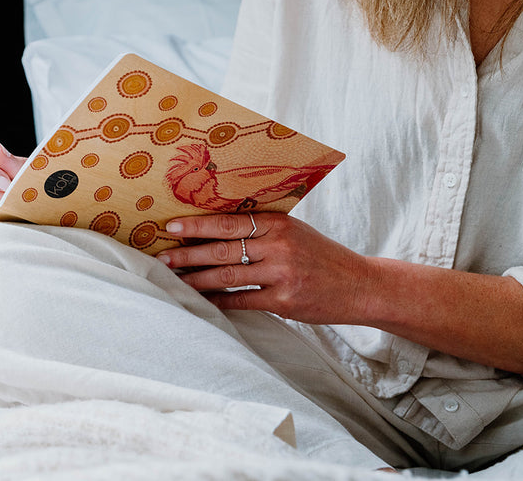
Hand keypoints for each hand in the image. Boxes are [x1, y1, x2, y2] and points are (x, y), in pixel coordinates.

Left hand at [155, 212, 377, 324]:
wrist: (360, 285)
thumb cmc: (321, 256)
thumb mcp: (294, 232)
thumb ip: (261, 229)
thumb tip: (214, 228)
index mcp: (278, 223)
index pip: (228, 222)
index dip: (197, 226)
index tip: (171, 228)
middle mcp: (279, 245)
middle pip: (222, 248)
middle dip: (188, 254)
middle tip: (162, 258)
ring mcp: (282, 274)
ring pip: (228, 275)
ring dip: (197, 279)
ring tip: (175, 280)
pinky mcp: (285, 301)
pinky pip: (242, 300)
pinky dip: (220, 301)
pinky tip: (202, 301)